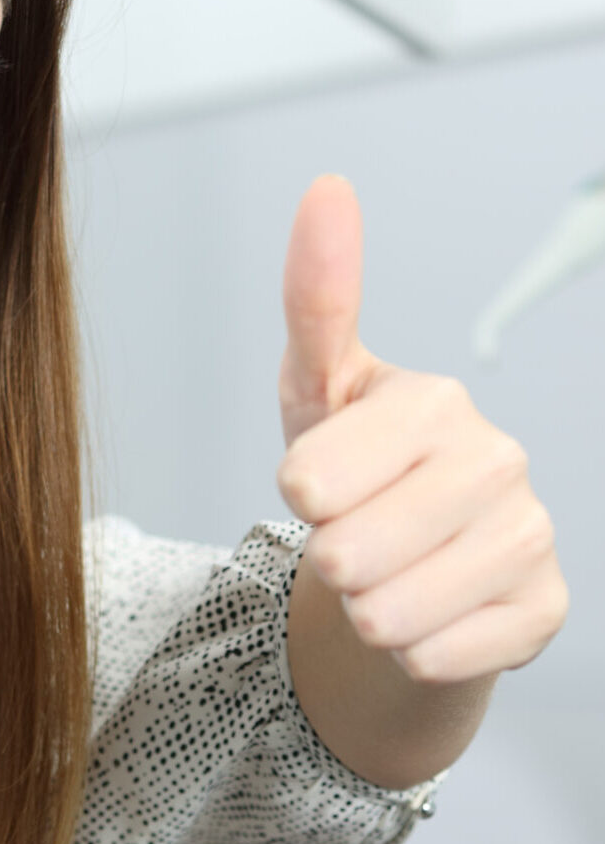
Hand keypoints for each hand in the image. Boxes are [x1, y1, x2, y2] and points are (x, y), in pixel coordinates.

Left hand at [276, 174, 568, 684]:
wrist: (406, 567)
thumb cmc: (353, 470)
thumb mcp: (313, 390)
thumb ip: (316, 300)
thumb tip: (328, 187)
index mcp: (432, 401)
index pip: (309, 480)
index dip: (299, 496)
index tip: (319, 483)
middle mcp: (496, 459)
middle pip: (344, 553)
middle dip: (328, 559)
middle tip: (352, 537)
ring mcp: (530, 534)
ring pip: (387, 613)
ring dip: (365, 609)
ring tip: (385, 574)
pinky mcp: (546, 608)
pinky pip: (433, 657)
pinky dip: (409, 649)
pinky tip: (427, 611)